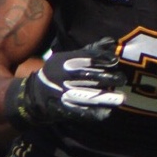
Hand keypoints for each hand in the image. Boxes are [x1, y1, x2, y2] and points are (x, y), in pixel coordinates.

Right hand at [5, 38, 126, 125]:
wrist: (34, 94)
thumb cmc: (56, 73)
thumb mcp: (67, 58)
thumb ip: (89, 51)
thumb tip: (110, 42)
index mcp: (66, 62)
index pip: (88, 58)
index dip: (103, 59)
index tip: (115, 61)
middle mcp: (66, 77)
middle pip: (92, 76)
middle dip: (110, 78)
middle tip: (122, 79)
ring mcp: (65, 93)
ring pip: (89, 95)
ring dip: (106, 98)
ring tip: (121, 99)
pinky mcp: (64, 108)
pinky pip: (81, 112)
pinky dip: (94, 113)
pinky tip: (106, 113)